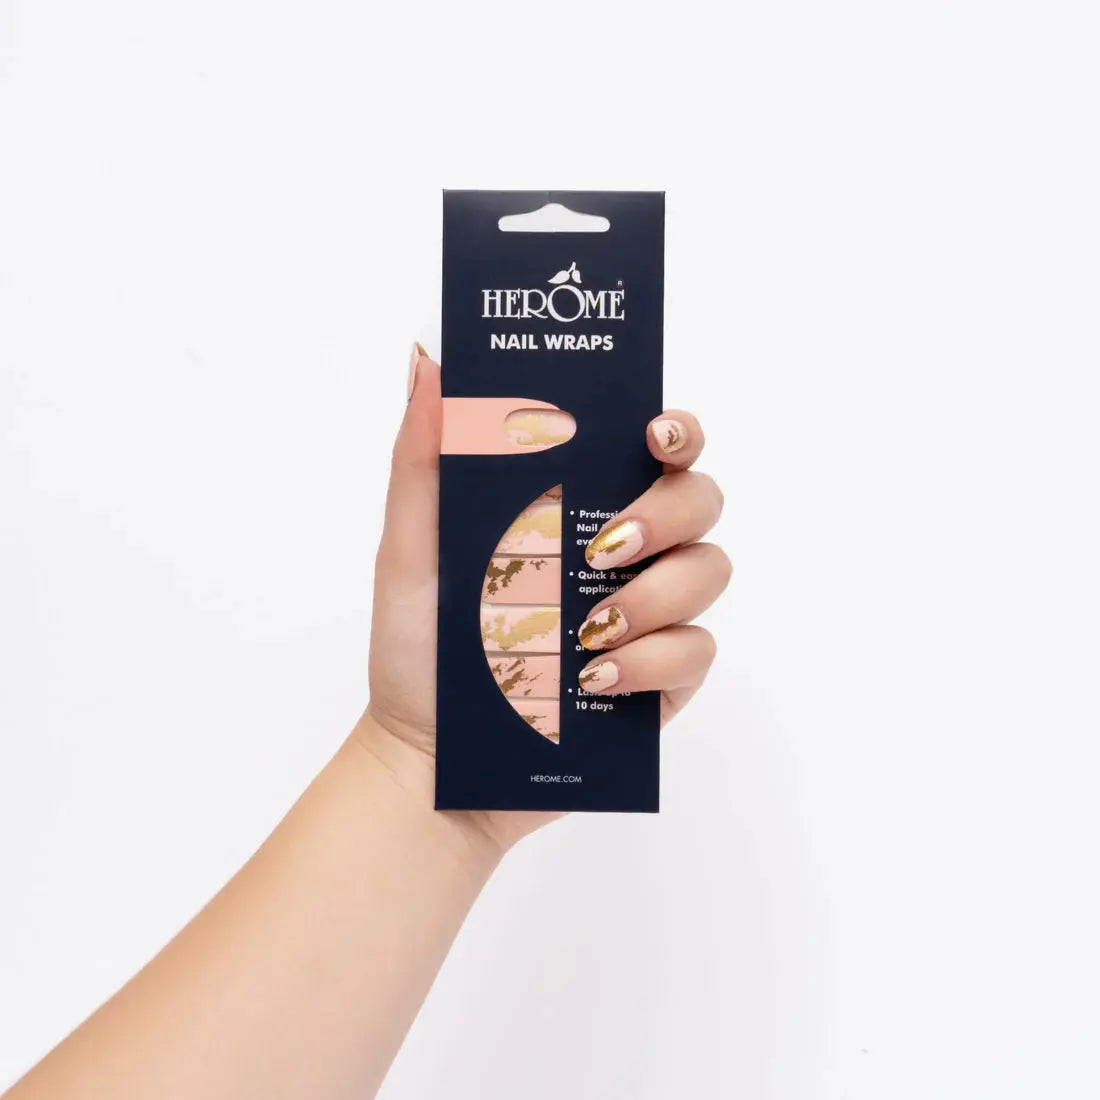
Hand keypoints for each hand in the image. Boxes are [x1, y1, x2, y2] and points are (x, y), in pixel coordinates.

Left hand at [356, 347, 730, 852]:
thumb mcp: (411, 548)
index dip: (675, 427)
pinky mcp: (663, 680)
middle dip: (664, 512)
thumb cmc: (417, 650)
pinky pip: (698, 651)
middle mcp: (625, 552)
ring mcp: (651, 616)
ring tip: (585, 632)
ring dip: (654, 595)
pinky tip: (595, 680)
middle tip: (602, 548)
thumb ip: (422, 455)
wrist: (432, 758)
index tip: (653, 434)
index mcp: (574, 507)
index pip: (653, 445)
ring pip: (710, 570)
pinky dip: (652, 660)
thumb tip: (426, 357)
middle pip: (700, 497)